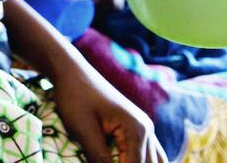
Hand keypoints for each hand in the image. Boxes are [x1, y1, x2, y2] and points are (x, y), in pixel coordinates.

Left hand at [52, 65, 166, 162]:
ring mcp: (145, 127)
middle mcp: (147, 129)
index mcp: (137, 131)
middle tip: (103, 160)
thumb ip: (99, 158)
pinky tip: (124, 161)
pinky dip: (141, 161)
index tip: (101, 162)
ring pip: (155, 161)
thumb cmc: (74, 98)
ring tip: (117, 161)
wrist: (71, 72)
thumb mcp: (83, 131)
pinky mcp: (137, 127)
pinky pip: (149, 153)